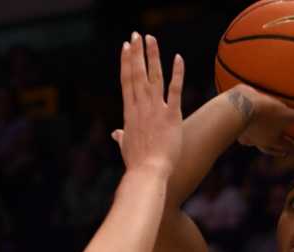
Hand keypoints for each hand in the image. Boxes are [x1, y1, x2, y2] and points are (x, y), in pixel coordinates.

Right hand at [108, 34, 184, 177]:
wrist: (147, 173)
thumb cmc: (136, 164)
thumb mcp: (126, 147)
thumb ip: (121, 137)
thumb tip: (115, 134)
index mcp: (130, 112)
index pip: (127, 81)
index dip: (126, 62)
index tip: (125, 47)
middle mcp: (141, 107)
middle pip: (137, 74)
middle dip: (136, 53)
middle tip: (136, 34)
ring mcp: (156, 110)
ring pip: (154, 77)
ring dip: (152, 55)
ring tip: (151, 38)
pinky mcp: (171, 115)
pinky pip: (175, 90)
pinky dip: (177, 73)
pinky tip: (178, 57)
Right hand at [228, 86, 293, 155]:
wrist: (237, 108)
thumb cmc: (263, 112)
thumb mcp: (286, 113)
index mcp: (274, 140)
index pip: (290, 146)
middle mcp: (261, 141)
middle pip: (273, 149)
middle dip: (281, 150)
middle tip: (286, 152)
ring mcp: (249, 136)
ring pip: (258, 143)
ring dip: (263, 144)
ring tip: (265, 142)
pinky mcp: (238, 129)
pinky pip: (244, 134)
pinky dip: (247, 134)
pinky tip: (246, 131)